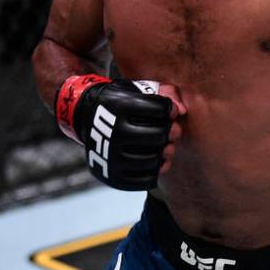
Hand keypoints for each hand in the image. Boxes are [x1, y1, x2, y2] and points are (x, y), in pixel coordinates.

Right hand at [54, 75, 180, 190]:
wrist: (87, 119)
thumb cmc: (123, 104)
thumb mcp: (140, 89)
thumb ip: (167, 93)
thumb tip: (182, 111)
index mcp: (119, 107)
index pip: (159, 109)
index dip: (169, 109)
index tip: (168, 111)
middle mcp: (112, 132)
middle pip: (158, 136)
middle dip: (171, 132)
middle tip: (173, 131)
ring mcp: (110, 156)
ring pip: (152, 159)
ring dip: (165, 153)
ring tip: (165, 147)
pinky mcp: (112, 176)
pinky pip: (145, 180)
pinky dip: (155, 171)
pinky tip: (156, 161)